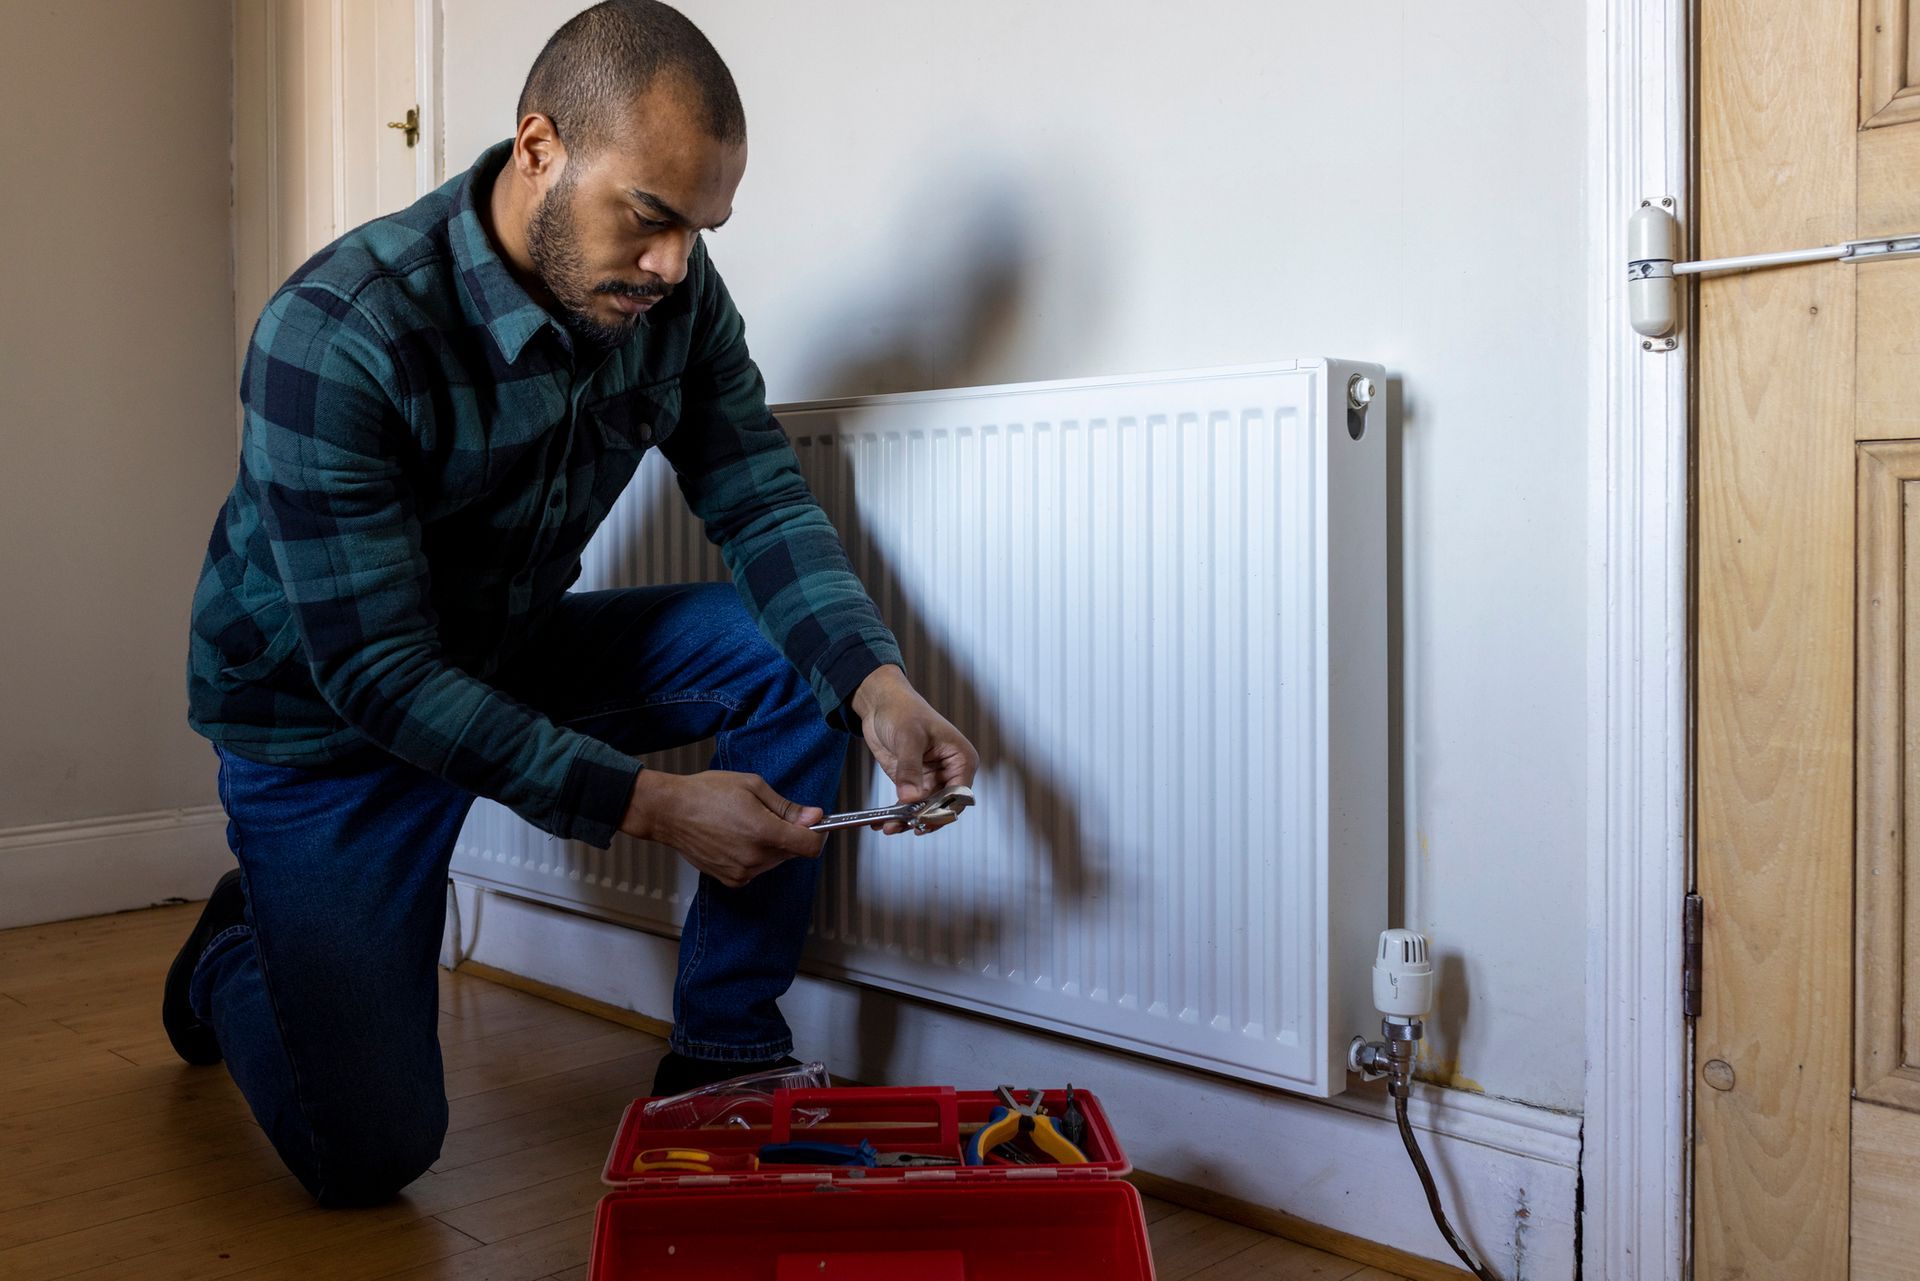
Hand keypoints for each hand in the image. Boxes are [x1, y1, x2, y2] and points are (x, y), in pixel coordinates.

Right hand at [620, 769, 824, 887]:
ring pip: (775, 861)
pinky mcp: (731, 880)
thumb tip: (813, 817)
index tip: (815, 824)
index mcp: (763, 832)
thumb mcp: (752, 786)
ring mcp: (742, 872)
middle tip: (768, 814)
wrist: (669, 812)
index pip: (810, 846)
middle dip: (789, 834)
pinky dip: (755, 856)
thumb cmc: (705, 793)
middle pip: (793, 852)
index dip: (818, 833)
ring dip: (771, 845)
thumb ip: (786, 806)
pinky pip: (757, 869)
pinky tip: (736, 838)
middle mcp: (754, 857)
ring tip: (745, 824)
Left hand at [852, 666, 978, 834]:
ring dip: (907, 821)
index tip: (923, 819)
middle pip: (942, 807)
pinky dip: (897, 815)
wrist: (881, 703)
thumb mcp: (908, 738)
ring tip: (889, 826)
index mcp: (961, 759)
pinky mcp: (913, 783)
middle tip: (903, 825)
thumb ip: (910, 769)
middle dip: (923, 818)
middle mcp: (949, 772)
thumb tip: (911, 797)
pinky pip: (909, 805)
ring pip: (925, 810)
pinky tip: (882, 823)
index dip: (942, 810)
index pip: (959, 795)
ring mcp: (931, 779)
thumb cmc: (903, 710)